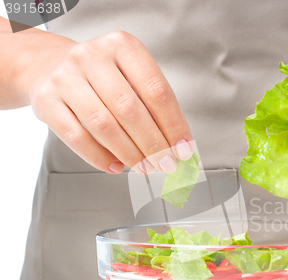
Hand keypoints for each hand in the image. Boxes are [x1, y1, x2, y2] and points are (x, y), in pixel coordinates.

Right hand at [27, 30, 192, 173]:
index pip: (156, 91)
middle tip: (166, 164)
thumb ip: (152, 105)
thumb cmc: (101, 76)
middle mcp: (92, 57)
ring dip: (130, 153)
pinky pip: (76, 137)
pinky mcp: (46, 101)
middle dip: (153, 144)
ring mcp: (65, 77)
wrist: (49, 66)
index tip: (184, 149)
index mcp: (122, 46)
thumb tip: (177, 145)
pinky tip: (116, 166)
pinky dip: (99, 157)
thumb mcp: (130, 76)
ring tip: (145, 167)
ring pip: (104, 125)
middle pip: (130, 110)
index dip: (173, 125)